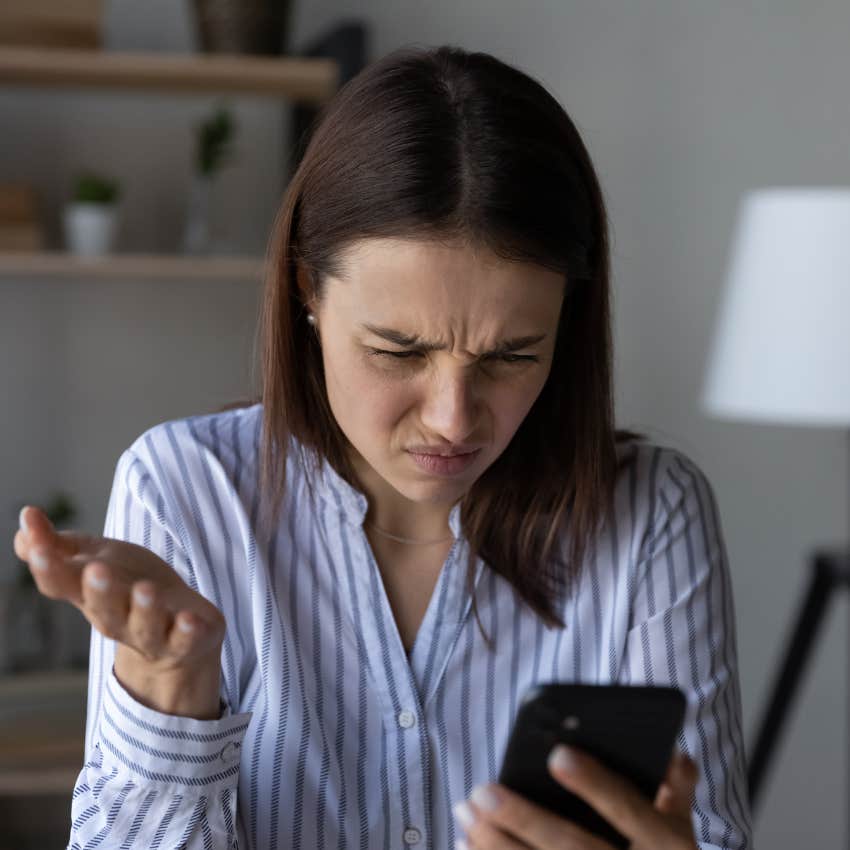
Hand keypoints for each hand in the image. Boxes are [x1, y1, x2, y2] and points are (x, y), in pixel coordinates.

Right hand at [13, 504, 224, 717]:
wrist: (178, 631)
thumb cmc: (129, 589)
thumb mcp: (95, 561)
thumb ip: (60, 545)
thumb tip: (25, 517)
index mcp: (90, 596)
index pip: (62, 584)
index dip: (49, 567)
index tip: (39, 545)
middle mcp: (118, 618)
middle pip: (104, 608)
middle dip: (100, 590)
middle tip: (96, 569)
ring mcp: (154, 633)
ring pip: (145, 625)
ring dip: (144, 609)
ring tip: (144, 590)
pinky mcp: (187, 641)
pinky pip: (186, 640)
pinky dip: (187, 631)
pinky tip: (189, 620)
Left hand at [453, 745, 698, 848]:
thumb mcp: (680, 827)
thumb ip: (674, 788)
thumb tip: (672, 750)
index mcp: (665, 845)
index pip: (627, 810)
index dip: (594, 784)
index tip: (557, 753)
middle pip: (572, 847)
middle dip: (524, 819)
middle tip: (482, 791)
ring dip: (495, 845)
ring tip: (464, 813)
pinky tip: (465, 845)